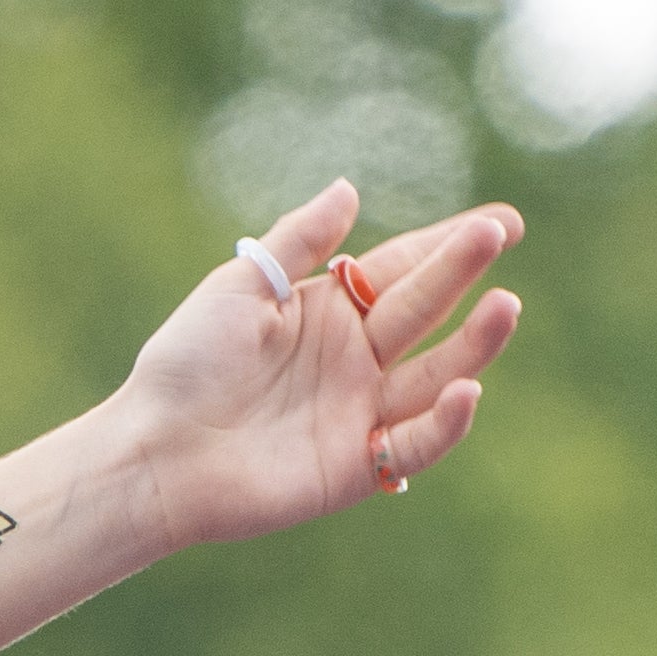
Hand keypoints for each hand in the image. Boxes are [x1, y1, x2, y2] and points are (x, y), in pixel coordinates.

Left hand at [112, 179, 526, 548]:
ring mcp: (360, 413)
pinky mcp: (356, 467)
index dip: (450, 244)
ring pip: (437, 376)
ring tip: (504, 306)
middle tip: (496, 237)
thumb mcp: (240, 288)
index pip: (403, 270)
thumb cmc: (184, 367)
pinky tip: (467, 389)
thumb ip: (297, 243)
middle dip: (463, 273)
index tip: (502, 222)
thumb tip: (349, 188)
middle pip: (425, 311)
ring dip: (475, 344)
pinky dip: (446, 423)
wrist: (151, 452)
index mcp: (329, 312)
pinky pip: (415, 446)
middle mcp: (355, 360)